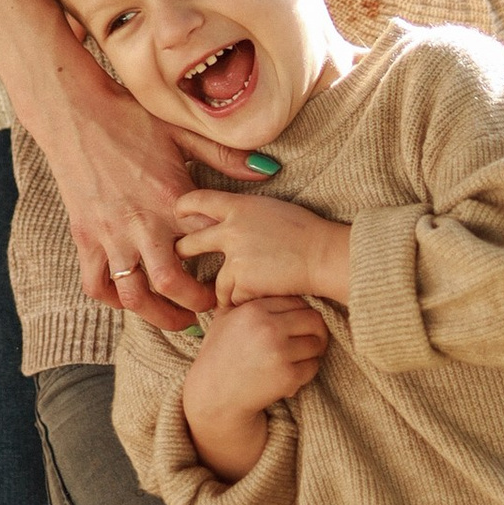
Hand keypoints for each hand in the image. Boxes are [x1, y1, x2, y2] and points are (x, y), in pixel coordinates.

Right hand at [36, 43, 212, 320]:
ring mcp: (109, 234)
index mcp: (170, 198)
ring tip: (174, 318)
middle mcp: (140, 223)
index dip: (223, 270)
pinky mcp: (84, 237)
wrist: (75, 113)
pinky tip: (130, 296)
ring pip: (131, 295)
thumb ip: (225, 156)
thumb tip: (267, 170)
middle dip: (192, 306)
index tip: (234, 278)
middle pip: (168, 285)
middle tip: (207, 309)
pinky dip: (112, 299)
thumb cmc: (131, 119)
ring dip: (156, 315)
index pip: (205, 248)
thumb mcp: (182, 133)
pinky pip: (95, 284)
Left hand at [172, 187, 353, 309]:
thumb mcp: (271, 209)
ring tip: (243, 295)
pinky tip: (259, 302)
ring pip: (216, 282)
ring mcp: (235, 258)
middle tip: (181, 257)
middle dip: (184, 252)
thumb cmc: (308, 232)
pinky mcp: (242, 283)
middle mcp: (231, 230)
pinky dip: (243, 304)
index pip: (198, 200)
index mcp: (240, 207)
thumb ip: (244, 214)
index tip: (179, 215)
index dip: (183, 207)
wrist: (325, 255)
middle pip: (191, 243)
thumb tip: (228, 222)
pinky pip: (233, 299)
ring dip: (227, 291)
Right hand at [182, 292, 328, 473]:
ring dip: (313, 352)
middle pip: (314, 320)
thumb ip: (244, 298)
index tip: (297, 323)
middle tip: (308, 340)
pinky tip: (291, 374)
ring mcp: (279, 352)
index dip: (300, 312)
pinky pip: (313, 366)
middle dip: (315, 330)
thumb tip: (270, 279)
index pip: (297, 301)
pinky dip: (307, 371)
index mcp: (254, 309)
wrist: (213, 396)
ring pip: (317, 343)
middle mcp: (268, 328)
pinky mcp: (287, 376)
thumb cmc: (219, 354)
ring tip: (298, 357)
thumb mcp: (224, 318)